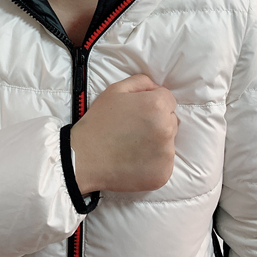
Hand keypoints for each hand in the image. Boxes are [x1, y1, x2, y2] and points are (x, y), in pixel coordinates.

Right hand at [70, 74, 177, 193]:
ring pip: (169, 142)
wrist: (85, 157)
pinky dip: (154, 161)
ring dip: (157, 141)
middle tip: (134, 128)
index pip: (169, 100)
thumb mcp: (115, 90)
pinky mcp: (163, 174)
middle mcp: (166, 129)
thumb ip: (141, 82)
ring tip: (133, 145)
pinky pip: (165, 162)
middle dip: (158, 121)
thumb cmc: (100, 121)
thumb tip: (156, 87)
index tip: (138, 111)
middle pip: (171, 120)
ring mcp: (166, 154)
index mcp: (156, 105)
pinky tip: (135, 159)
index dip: (153, 103)